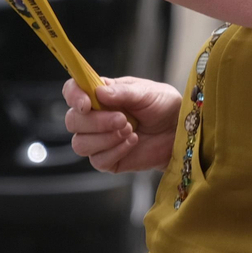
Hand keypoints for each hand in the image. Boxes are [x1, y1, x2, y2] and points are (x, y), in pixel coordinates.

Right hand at [64, 76, 181, 172]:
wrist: (179, 131)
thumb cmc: (163, 106)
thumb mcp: (147, 93)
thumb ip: (123, 92)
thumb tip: (98, 92)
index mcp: (101, 95)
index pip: (73, 92)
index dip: (74, 96)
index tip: (86, 103)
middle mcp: (95, 116)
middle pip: (73, 121)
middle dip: (96, 121)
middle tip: (123, 119)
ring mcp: (99, 140)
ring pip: (80, 144)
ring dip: (105, 138)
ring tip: (130, 130)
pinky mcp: (108, 160)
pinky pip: (98, 160)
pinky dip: (115, 151)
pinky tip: (133, 142)